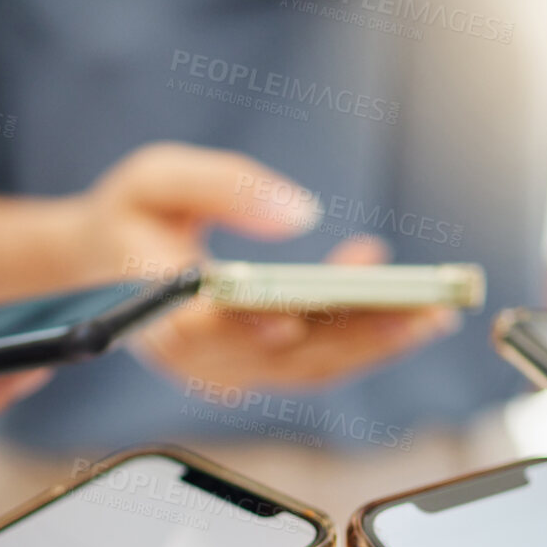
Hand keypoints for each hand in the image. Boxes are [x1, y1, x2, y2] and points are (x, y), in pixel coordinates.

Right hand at [71, 142, 457, 390]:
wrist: (110, 261)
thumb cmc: (132, 216)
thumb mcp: (158, 176)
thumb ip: (221, 186)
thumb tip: (298, 211)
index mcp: (157, 312)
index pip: (203, 333)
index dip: (248, 330)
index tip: (291, 318)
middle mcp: (197, 355)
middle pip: (280, 357)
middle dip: (355, 334)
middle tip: (418, 308)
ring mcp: (229, 370)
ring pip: (309, 369)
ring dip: (376, 345)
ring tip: (436, 311)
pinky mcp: (257, 369)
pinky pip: (317, 364)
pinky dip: (366, 342)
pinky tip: (412, 313)